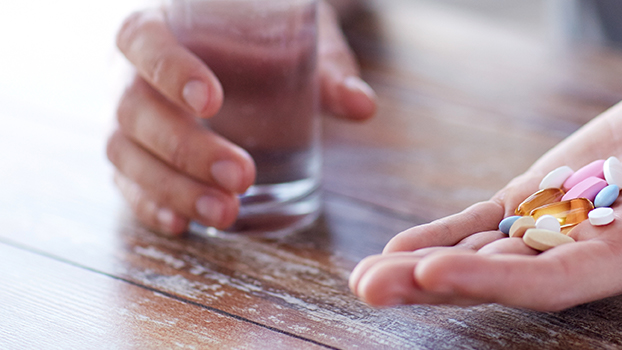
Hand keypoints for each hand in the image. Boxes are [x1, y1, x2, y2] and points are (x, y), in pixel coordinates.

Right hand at [107, 2, 376, 234]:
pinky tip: (184, 225)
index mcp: (159, 25)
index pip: (145, 40)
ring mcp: (127, 119)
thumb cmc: (262, 39)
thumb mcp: (297, 38)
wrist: (242, 50)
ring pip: (128, 154)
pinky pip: (129, 184)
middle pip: (136, 110)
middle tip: (241, 176)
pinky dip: (152, 206)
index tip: (211, 100)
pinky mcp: (134, 157)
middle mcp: (130, 73)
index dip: (170, 70)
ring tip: (225, 213)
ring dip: (174, 188)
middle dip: (186, 148)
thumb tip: (362, 104)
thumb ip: (326, 68)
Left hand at [349, 60, 621, 310]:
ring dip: (425, 267)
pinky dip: (443, 233)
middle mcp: (594, 252)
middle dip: (441, 282)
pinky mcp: (543, 199)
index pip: (565, 278)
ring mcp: (562, 228)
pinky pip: (486, 221)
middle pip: (510, 277)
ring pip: (487, 254)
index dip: (502, 279)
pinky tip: (398, 247)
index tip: (437, 270)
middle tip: (372, 286)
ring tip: (365, 277)